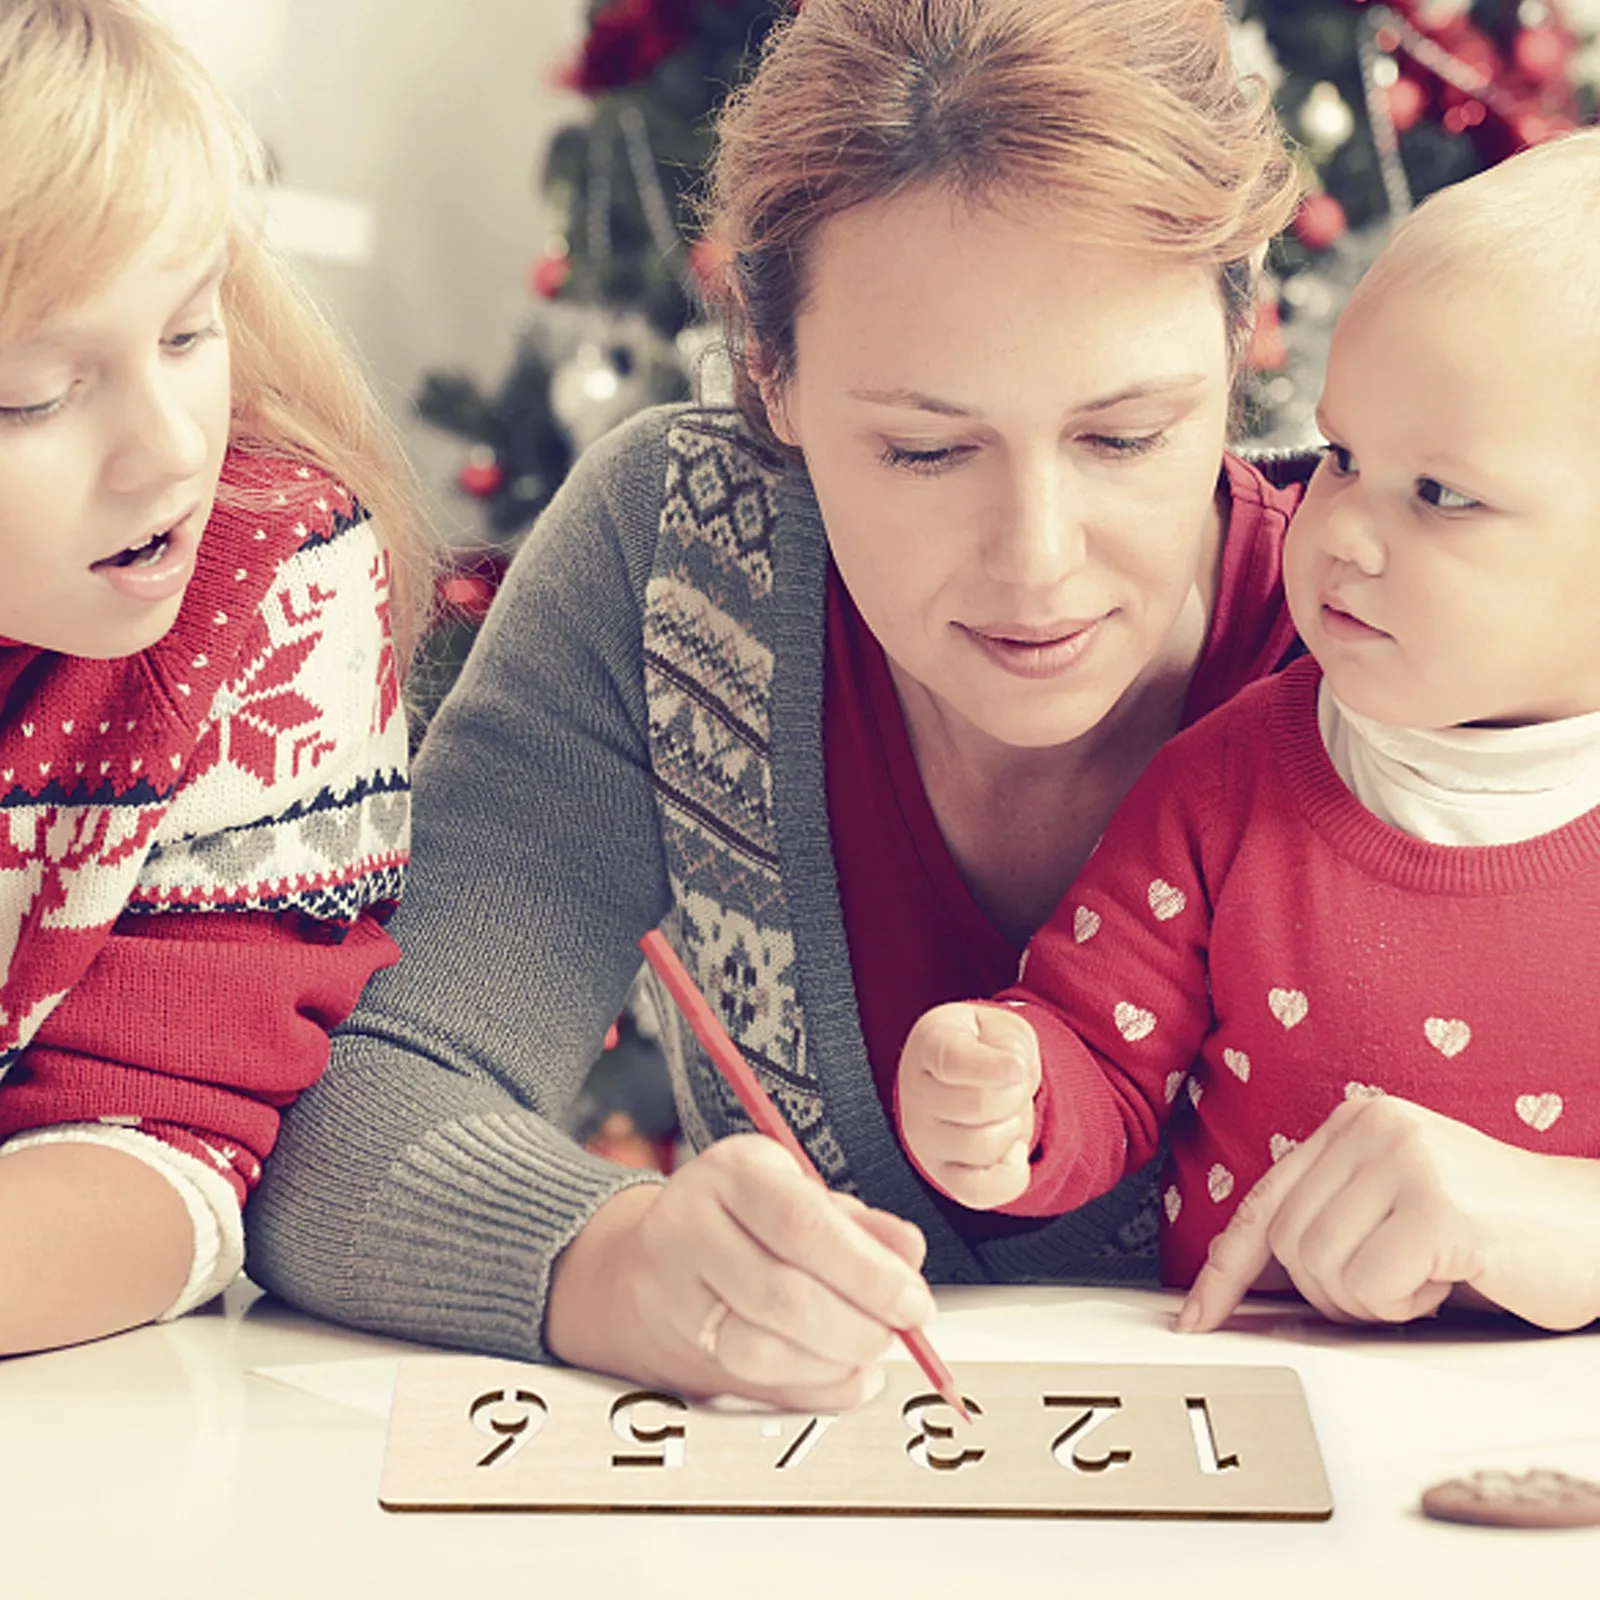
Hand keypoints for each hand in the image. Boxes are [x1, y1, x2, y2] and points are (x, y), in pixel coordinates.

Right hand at [545, 1133, 933, 1410]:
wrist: (644, 1261)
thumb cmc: (740, 1220)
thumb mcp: (798, 1193)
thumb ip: (860, 1225)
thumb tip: (908, 1254)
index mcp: (733, 1173)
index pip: (802, 1225)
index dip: (867, 1273)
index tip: (913, 1302)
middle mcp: (690, 1227)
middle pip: (782, 1296)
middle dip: (856, 1327)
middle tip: (896, 1334)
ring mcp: (672, 1295)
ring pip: (761, 1352)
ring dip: (833, 1363)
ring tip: (865, 1351)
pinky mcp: (675, 1350)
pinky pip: (754, 1387)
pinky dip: (813, 1390)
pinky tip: (841, 1374)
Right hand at [897, 1001, 1039, 1209]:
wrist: (974, 1077)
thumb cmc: (987, 1048)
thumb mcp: (1004, 1028)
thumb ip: (1010, 1043)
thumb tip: (1013, 1070)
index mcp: (928, 1045)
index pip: (952, 1061)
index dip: (991, 1068)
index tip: (1018, 1067)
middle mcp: (914, 1094)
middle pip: (979, 1105)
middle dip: (1014, 1094)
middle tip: (1011, 1085)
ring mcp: (924, 1140)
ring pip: (983, 1146)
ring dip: (1012, 1128)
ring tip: (1005, 1113)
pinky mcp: (943, 1176)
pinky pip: (980, 1192)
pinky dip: (1011, 1174)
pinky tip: (1012, 1149)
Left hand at [1178, 1095, 1599, 1332]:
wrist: (1599, 1229)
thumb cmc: (1497, 1234)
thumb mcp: (1396, 1211)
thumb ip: (1330, 1221)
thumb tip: (1246, 1280)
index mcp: (1354, 1122)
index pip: (1263, 1202)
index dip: (1223, 1269)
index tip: (1196, 1319)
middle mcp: (1372, 1126)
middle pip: (1288, 1246)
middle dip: (1331, 1295)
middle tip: (1393, 1291)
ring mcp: (1405, 1160)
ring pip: (1322, 1269)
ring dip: (1371, 1303)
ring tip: (1424, 1279)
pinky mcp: (1438, 1206)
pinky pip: (1372, 1287)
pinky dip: (1405, 1306)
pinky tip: (1447, 1281)